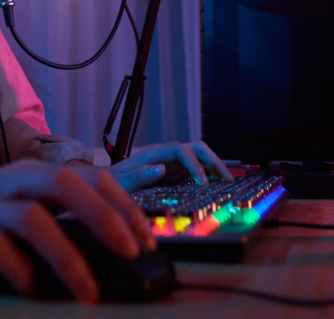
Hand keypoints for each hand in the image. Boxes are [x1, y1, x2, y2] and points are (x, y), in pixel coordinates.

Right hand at [0, 158, 154, 302]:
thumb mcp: (12, 206)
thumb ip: (54, 216)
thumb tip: (113, 245)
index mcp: (26, 176)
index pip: (85, 175)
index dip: (120, 204)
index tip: (146, 239)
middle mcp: (6, 185)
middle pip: (63, 183)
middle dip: (104, 216)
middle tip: (132, 253)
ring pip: (33, 219)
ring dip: (69, 257)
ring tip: (89, 291)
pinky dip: (20, 271)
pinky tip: (31, 289)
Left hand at [105, 141, 232, 192]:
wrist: (106, 182)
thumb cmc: (113, 182)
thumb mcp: (122, 181)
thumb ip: (139, 175)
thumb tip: (161, 168)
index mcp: (154, 154)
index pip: (181, 151)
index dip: (195, 165)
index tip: (203, 183)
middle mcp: (165, 155)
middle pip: (195, 148)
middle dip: (213, 160)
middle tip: (227, 178)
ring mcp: (170, 162)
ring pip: (198, 156)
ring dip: (214, 165)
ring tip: (228, 181)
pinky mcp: (172, 172)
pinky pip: (194, 169)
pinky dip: (207, 174)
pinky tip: (216, 186)